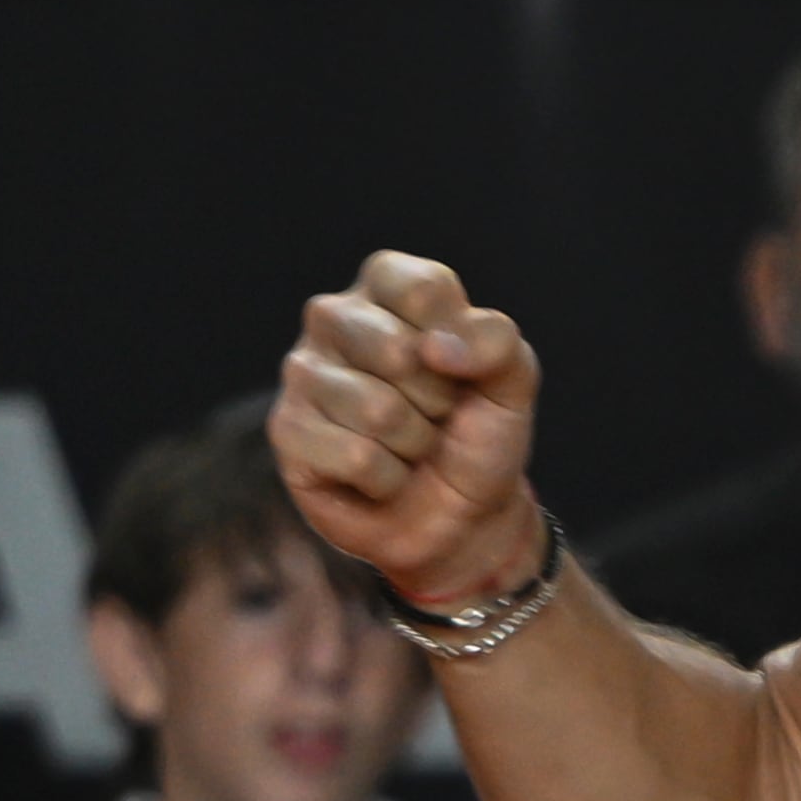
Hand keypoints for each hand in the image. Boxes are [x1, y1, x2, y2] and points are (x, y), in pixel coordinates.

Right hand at [271, 252, 545, 609]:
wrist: (462, 515)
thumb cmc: (479, 433)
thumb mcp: (513, 380)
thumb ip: (496, 341)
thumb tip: (434, 347)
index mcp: (388, 285)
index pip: (423, 289)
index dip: (461, 342)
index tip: (461, 367)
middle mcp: (334, 316)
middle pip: (398, 351)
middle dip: (437, 399)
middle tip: (434, 413)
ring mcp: (302, 372)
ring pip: (377, 410)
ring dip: (414, 443)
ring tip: (409, 443)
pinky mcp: (287, 429)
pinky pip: (356, 457)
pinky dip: (388, 478)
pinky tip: (382, 473)